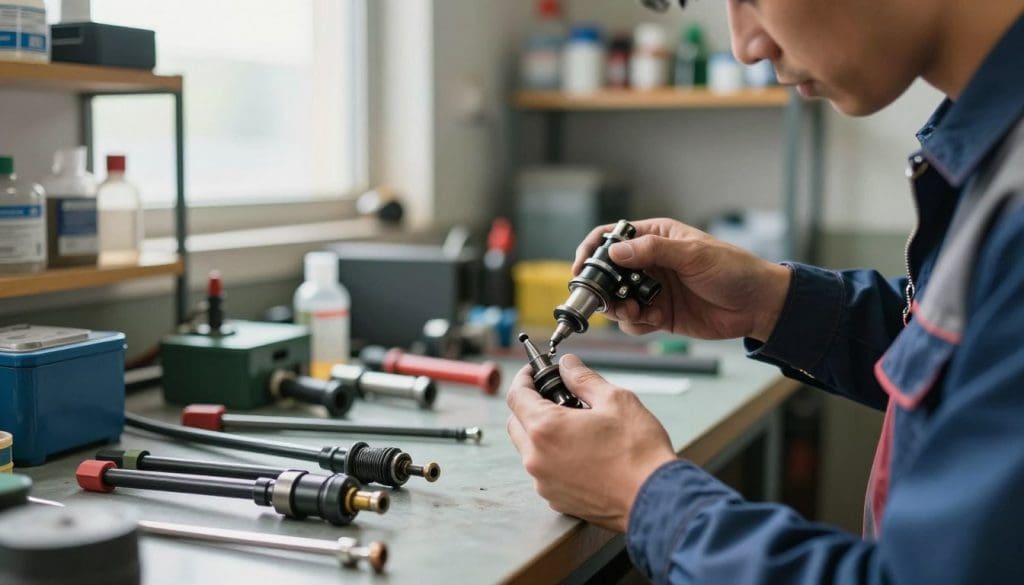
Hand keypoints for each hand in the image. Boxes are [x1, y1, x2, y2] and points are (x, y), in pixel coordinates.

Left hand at [506, 355, 676, 532]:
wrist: (655, 499)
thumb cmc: (638, 452)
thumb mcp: (615, 400)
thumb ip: (583, 378)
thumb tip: (568, 365)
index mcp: (546, 429)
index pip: (516, 396)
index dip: (523, 378)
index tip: (533, 372)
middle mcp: (537, 459)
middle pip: (516, 423)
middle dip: (529, 405)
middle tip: (554, 396)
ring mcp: (544, 482)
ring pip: (528, 449)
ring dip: (541, 432)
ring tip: (574, 424)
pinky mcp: (556, 499)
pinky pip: (543, 471)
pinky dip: (552, 457)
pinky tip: (579, 450)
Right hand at [573, 218, 791, 341]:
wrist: (758, 305)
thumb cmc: (733, 269)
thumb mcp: (693, 254)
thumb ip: (652, 251)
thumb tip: (615, 251)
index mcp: (655, 237)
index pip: (611, 237)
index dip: (592, 251)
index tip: (582, 269)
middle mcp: (649, 263)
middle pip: (608, 273)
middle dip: (602, 288)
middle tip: (606, 299)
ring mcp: (652, 290)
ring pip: (617, 300)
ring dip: (618, 308)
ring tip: (634, 311)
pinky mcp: (659, 314)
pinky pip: (633, 321)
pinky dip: (635, 323)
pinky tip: (653, 320)